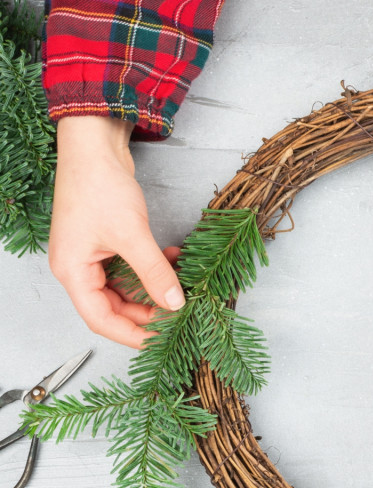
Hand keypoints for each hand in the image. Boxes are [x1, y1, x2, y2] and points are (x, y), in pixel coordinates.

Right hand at [49, 116, 184, 348]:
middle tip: (180, 314)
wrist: (95, 145)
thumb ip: (154, 272)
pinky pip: (132, 267)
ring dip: (155, 287)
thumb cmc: (100, 186)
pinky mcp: (109, 242)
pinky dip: (153, 268)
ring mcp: (94, 255)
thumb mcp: (132, 235)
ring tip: (182, 286)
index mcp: (73, 272)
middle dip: (149, 311)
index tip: (161, 342)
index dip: (132, 334)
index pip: (101, 319)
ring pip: (127, 287)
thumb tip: (175, 303)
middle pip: (115, 306)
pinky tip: (175, 260)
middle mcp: (80, 268)